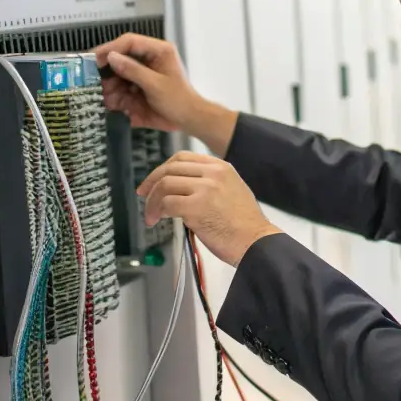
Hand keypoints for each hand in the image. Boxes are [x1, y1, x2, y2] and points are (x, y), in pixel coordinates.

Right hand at [94, 33, 205, 134]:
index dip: (110, 48)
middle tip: (92, 80)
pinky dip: (114, 96)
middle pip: (121, 58)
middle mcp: (149, 59)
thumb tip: (111, 57)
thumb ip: (133, 70)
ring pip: (118, 75)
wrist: (189, 120)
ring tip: (101, 95)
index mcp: (158, 51)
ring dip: (109, 86)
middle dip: (107, 71)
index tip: (94, 58)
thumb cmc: (178, 100)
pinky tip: (109, 103)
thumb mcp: (155, 85)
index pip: (130, 42)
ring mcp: (142, 74)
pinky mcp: (139, 88)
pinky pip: (121, 89)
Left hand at [138, 152, 280, 266]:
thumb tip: (182, 190)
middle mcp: (212, 173)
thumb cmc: (245, 225)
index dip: (163, 168)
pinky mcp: (197, 207)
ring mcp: (205, 189)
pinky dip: (157, 212)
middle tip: (144, 195)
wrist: (256, 242)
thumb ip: (209, 184)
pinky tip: (157, 220)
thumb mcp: (232, 191)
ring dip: (152, 201)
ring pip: (164, 185)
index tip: (153, 181)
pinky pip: (167, 203)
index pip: (182, 158)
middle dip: (151, 182)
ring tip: (151, 216)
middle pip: (170, 169)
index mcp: (221, 167)